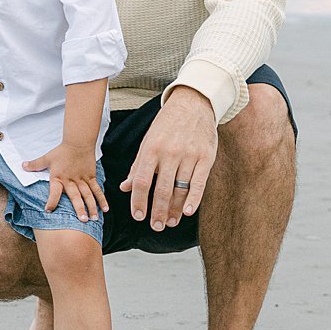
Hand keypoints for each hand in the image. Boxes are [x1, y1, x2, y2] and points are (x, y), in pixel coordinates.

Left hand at [23, 141, 105, 220]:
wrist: (78, 142)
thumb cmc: (62, 151)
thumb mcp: (47, 158)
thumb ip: (35, 164)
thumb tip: (22, 166)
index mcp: (58, 177)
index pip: (54, 191)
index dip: (51, 201)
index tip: (49, 211)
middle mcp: (71, 180)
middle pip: (75, 196)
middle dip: (79, 208)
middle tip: (82, 220)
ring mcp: (82, 179)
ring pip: (88, 194)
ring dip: (92, 207)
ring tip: (94, 218)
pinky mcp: (91, 177)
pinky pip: (97, 189)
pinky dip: (102, 199)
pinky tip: (105, 209)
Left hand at [121, 85, 215, 230]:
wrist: (194, 103)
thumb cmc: (167, 124)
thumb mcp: (148, 140)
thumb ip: (138, 165)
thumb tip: (124, 187)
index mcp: (151, 148)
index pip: (141, 181)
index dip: (138, 201)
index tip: (138, 216)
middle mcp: (169, 153)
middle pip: (161, 190)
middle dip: (157, 212)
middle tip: (155, 226)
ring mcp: (189, 155)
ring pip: (180, 189)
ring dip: (174, 210)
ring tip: (170, 222)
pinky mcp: (206, 157)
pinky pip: (199, 183)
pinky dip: (194, 200)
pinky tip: (187, 212)